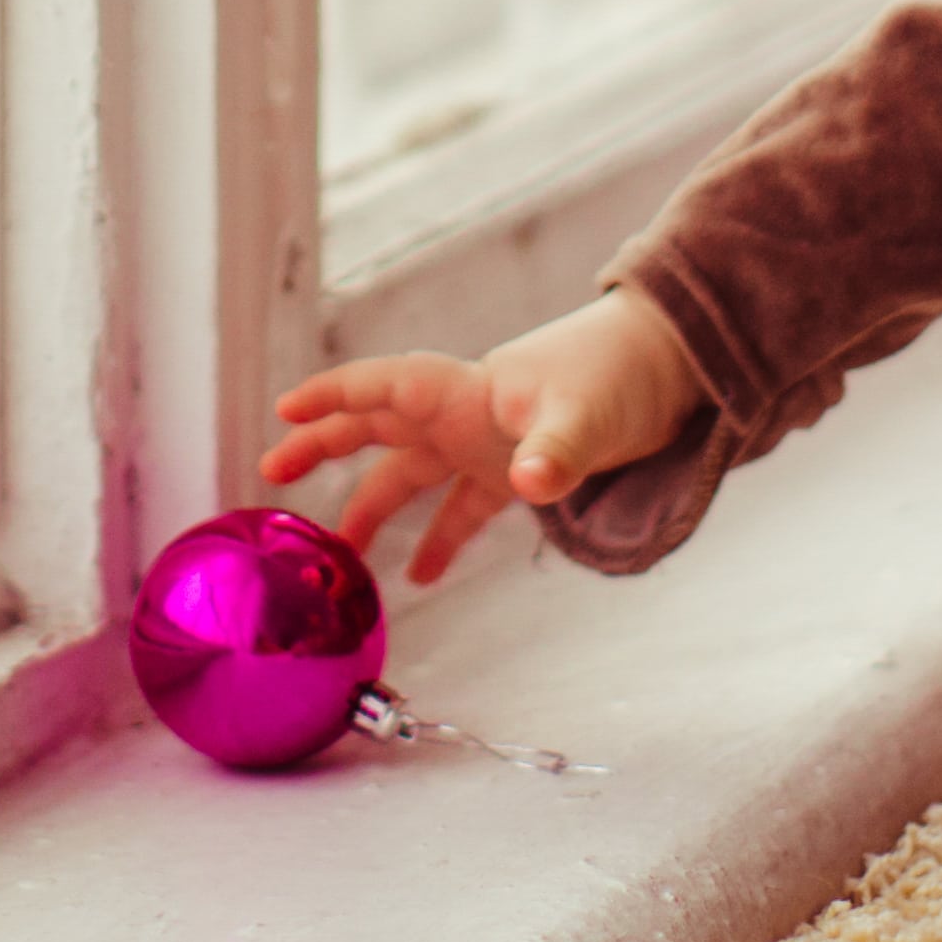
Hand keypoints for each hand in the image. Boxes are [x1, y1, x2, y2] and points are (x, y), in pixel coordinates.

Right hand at [259, 291, 710, 585]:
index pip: (385, 387)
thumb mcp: (591, 416)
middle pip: (378, 426)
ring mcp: (486, 442)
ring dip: (374, 505)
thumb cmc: (623, 375)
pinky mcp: (513, 469)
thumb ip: (556, 453)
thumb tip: (525, 484)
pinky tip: (420, 576)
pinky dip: (438, 538)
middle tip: (272, 471)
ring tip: (339, 547)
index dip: (334, 396)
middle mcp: (466, 414)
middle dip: (324, 443)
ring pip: (411, 472)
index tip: (284, 409)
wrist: (669, 366)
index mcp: (468, 391)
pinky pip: (460, 507)